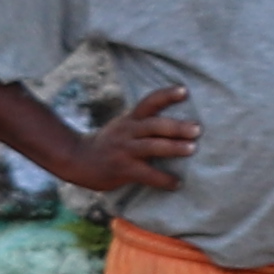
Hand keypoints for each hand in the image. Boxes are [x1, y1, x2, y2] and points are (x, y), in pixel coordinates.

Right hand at [61, 89, 199, 198]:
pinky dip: (163, 179)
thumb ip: (144, 125)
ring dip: (173, 147)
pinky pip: (147, 175)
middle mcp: (128, 131)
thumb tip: (180, 125)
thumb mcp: (123, 127)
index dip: (166, 95)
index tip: (184, 91)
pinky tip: (177, 183)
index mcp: (130, 120)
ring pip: (152, 147)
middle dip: (176, 126)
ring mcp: (125, 150)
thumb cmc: (109, 144)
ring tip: (192, 149)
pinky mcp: (123, 169)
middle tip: (197, 129)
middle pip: (154, 125)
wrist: (77, 160)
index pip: (149, 102)